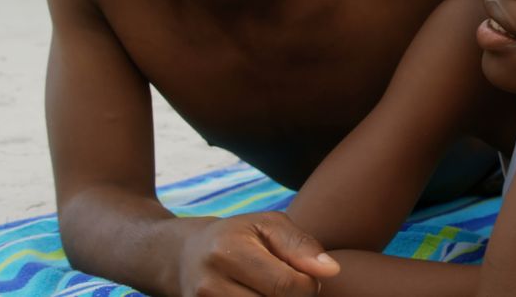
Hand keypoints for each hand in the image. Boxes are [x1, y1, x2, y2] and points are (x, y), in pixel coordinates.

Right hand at [179, 212, 339, 295]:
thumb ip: (301, 245)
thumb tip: (332, 271)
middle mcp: (209, 284)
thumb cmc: (237, 235)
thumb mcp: (268, 225)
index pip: (287, 285)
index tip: (308, 277)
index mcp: (228, 251)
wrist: (183, 256)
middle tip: (291, 285)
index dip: (309, 286)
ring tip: (271, 290)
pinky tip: (259, 296)